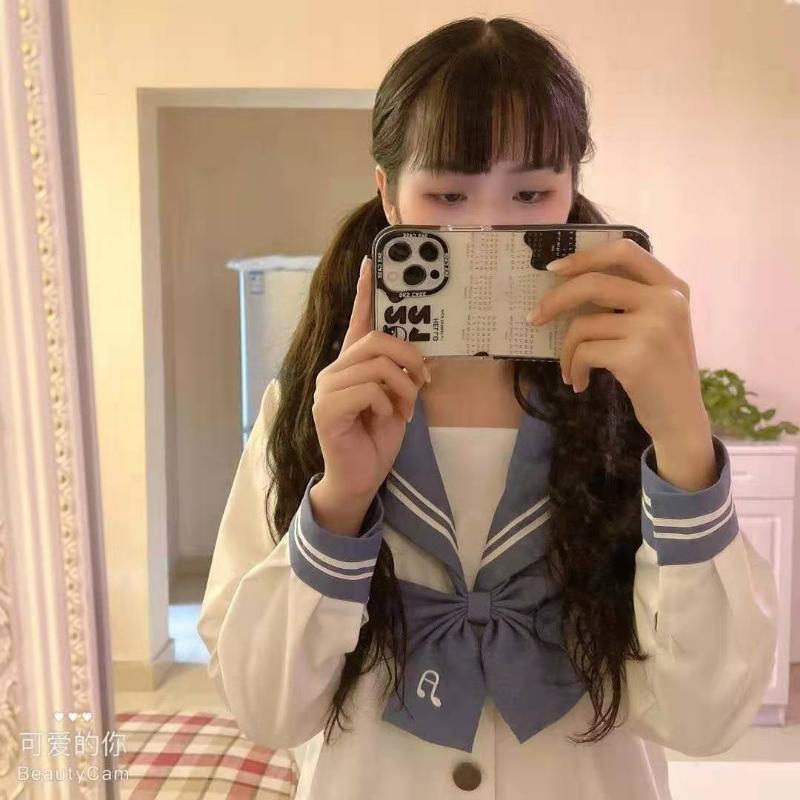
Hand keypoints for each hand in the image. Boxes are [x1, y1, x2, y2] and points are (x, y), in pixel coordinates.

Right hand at [312, 255, 430, 501]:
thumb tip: (421, 357)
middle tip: (422, 384)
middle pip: (378, 341)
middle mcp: (335, 370)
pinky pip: (370, 390)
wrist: (360, 477)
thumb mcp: (397, 400)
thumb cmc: (377, 438)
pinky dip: (389, 405)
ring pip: (377, 366)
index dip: (364, 291)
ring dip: (403, 389)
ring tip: (404, 411)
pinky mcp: (327, 408)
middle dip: (410, 360)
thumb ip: (400, 375)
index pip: (357, 321)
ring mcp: (327, 388)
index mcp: (351, 365)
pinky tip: (388, 420)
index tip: (369, 261)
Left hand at [528, 238, 710, 445]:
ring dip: (566, 351)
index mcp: (672, 287)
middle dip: (555, 300)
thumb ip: (630, 299)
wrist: (681, 418)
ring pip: (583, 324)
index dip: (585, 256)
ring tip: (571, 370)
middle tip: (534, 318)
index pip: (624, 250)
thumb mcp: (657, 325)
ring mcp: (653, 328)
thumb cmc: (659, 371)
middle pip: (593, 283)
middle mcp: (667, 301)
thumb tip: (568, 283)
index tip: (554, 270)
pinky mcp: (636, 356)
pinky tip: (580, 383)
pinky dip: (574, 368)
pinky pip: (585, 352)